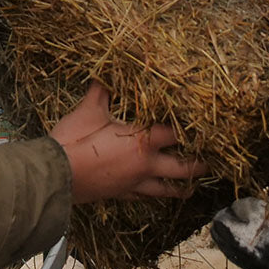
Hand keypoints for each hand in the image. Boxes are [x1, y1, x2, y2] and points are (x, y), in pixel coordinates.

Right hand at [50, 82, 208, 203]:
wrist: (56, 176)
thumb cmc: (75, 140)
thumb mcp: (90, 110)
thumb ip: (101, 91)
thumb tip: (104, 72)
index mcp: (141, 140)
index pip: (174, 133)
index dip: (192, 128)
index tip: (206, 125)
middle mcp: (145, 164)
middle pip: (182, 167)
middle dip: (199, 164)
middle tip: (212, 160)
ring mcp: (134, 183)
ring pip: (167, 189)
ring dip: (182, 186)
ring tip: (193, 186)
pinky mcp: (121, 194)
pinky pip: (144, 196)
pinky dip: (155, 194)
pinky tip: (157, 194)